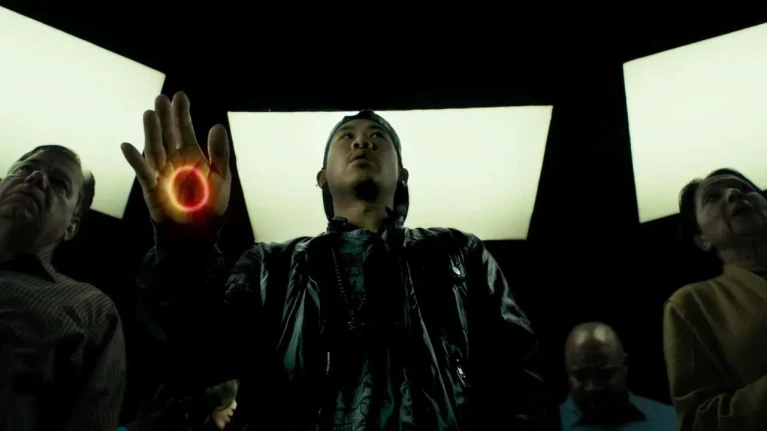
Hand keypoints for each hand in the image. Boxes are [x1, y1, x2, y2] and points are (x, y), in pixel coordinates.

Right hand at [121, 92, 230, 223]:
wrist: (199, 235)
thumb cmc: (211, 208)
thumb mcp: (221, 178)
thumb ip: (219, 153)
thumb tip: (217, 126)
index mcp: (192, 156)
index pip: (185, 130)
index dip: (182, 113)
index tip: (179, 95)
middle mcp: (174, 161)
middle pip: (167, 135)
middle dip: (165, 117)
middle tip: (161, 98)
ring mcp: (161, 173)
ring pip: (154, 148)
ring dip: (152, 132)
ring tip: (149, 114)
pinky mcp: (151, 188)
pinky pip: (142, 172)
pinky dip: (135, 160)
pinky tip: (127, 146)